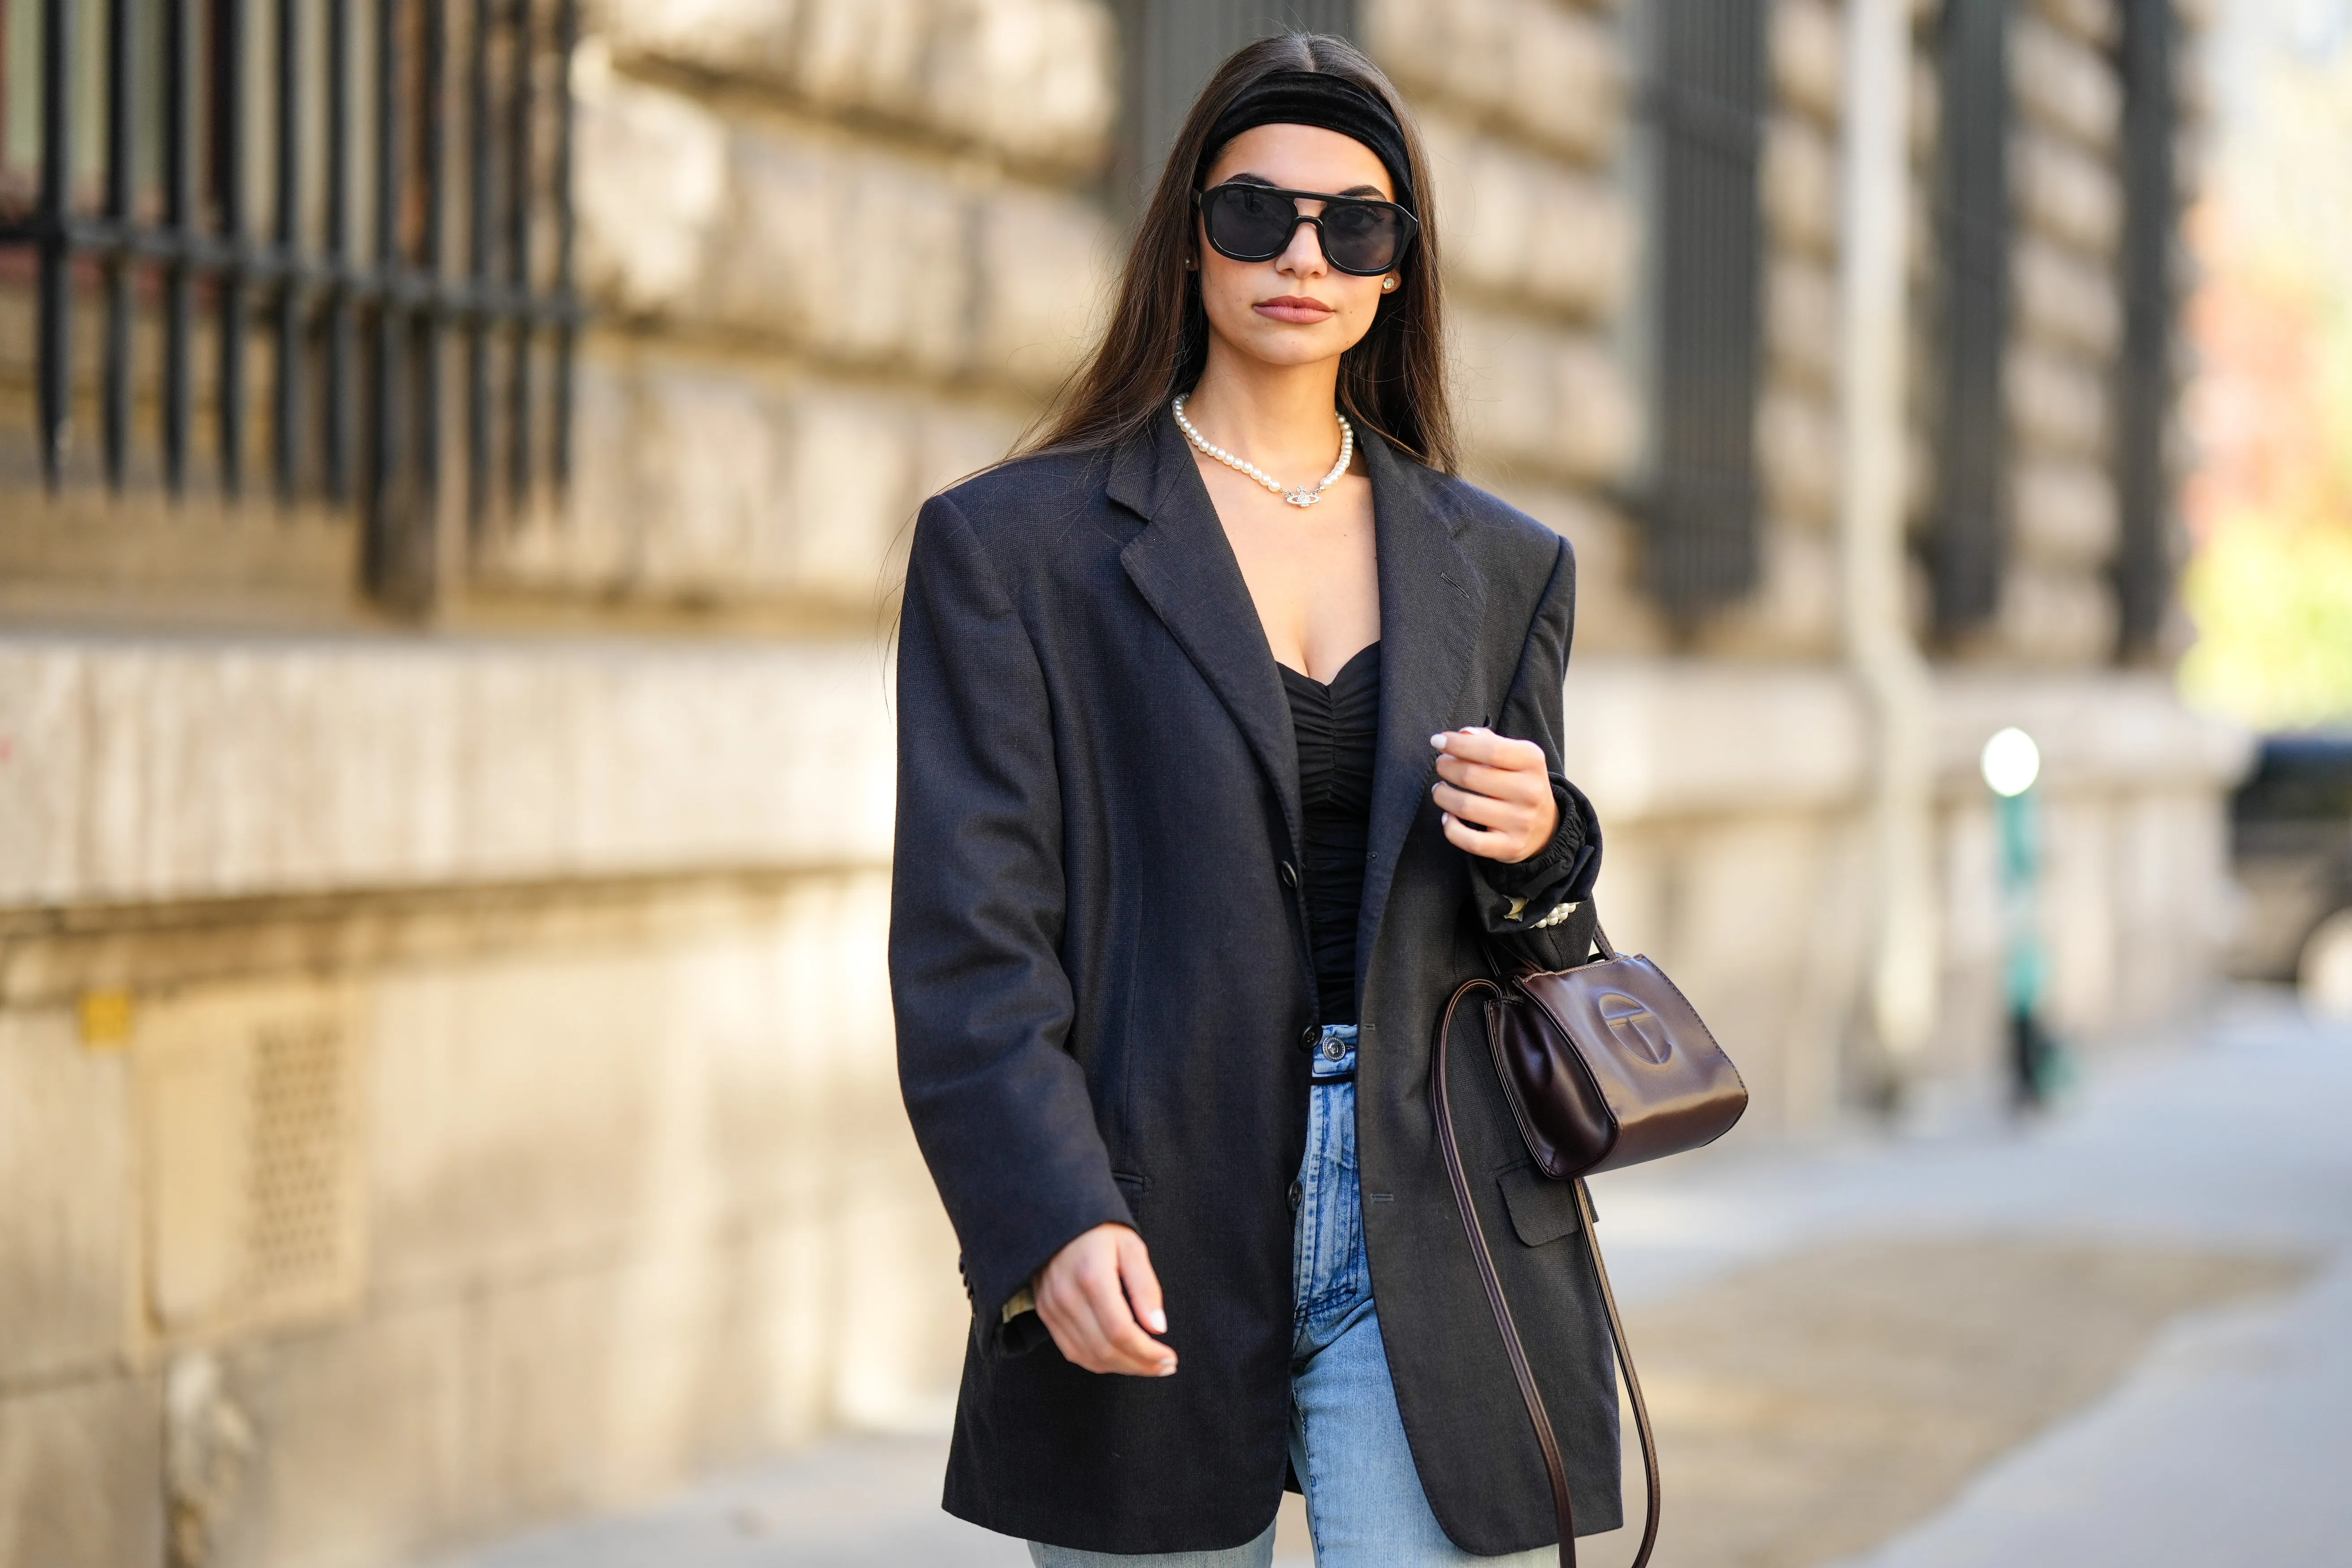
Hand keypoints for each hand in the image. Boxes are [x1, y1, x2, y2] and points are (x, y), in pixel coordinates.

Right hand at [1034, 1223, 1175, 1376]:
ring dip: (1121, 1368)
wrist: (1057, 1216)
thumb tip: (1158, 1329)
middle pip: (1105, 1350)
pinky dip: (1099, 1362)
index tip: (1170, 1358)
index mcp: (1092, 1277)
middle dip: (1139, 1366)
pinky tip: (1121, 1358)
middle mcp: (1067, 1297)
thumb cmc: (1100, 1230)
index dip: (1147, 1354)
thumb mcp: (1132, 1248)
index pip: (1120, 1333)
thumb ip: (1146, 1288)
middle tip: (1165, 1366)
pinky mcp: (1045, 1313)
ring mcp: (1052, 1307)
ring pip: (1088, 1357)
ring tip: (1148, 1365)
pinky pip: (1072, 1351)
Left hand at [1430, 727, 1559, 862]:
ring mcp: (1520, 821)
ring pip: (1464, 806)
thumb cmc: (1520, 783)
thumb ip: (1488, 741)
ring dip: (1442, 795)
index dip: (1457, 744)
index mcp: (1532, 761)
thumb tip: (1462, 734)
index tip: (1438, 741)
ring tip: (1439, 789)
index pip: (1489, 749)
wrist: (1546, 826)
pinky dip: (1450, 827)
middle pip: (1471, 776)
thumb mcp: (1515, 755)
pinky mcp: (1510, 847)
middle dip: (1446, 767)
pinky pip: (1469, 840)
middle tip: (1441, 766)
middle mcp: (1529, 791)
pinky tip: (1448, 816)